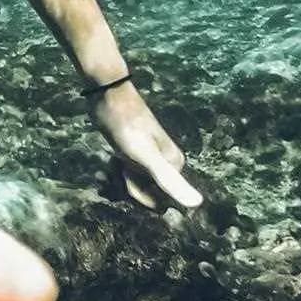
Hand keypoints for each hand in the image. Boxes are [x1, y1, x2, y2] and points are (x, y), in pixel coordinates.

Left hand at [90, 77, 204, 213]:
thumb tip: (197, 204)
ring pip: (132, 187)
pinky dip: (112, 175)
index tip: (128, 177)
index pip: (160, 203)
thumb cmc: (126, 125)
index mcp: (175, 167)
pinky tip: (102, 169)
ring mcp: (148, 160)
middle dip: (126, 189)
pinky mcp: (132, 155)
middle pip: (145, 196)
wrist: (107, 96)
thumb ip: (169, 181)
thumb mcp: (146, 156)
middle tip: (115, 169)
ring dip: (116, 183)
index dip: (140, 196)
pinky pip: (124, 176)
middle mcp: (165, 164)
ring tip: (105, 168)